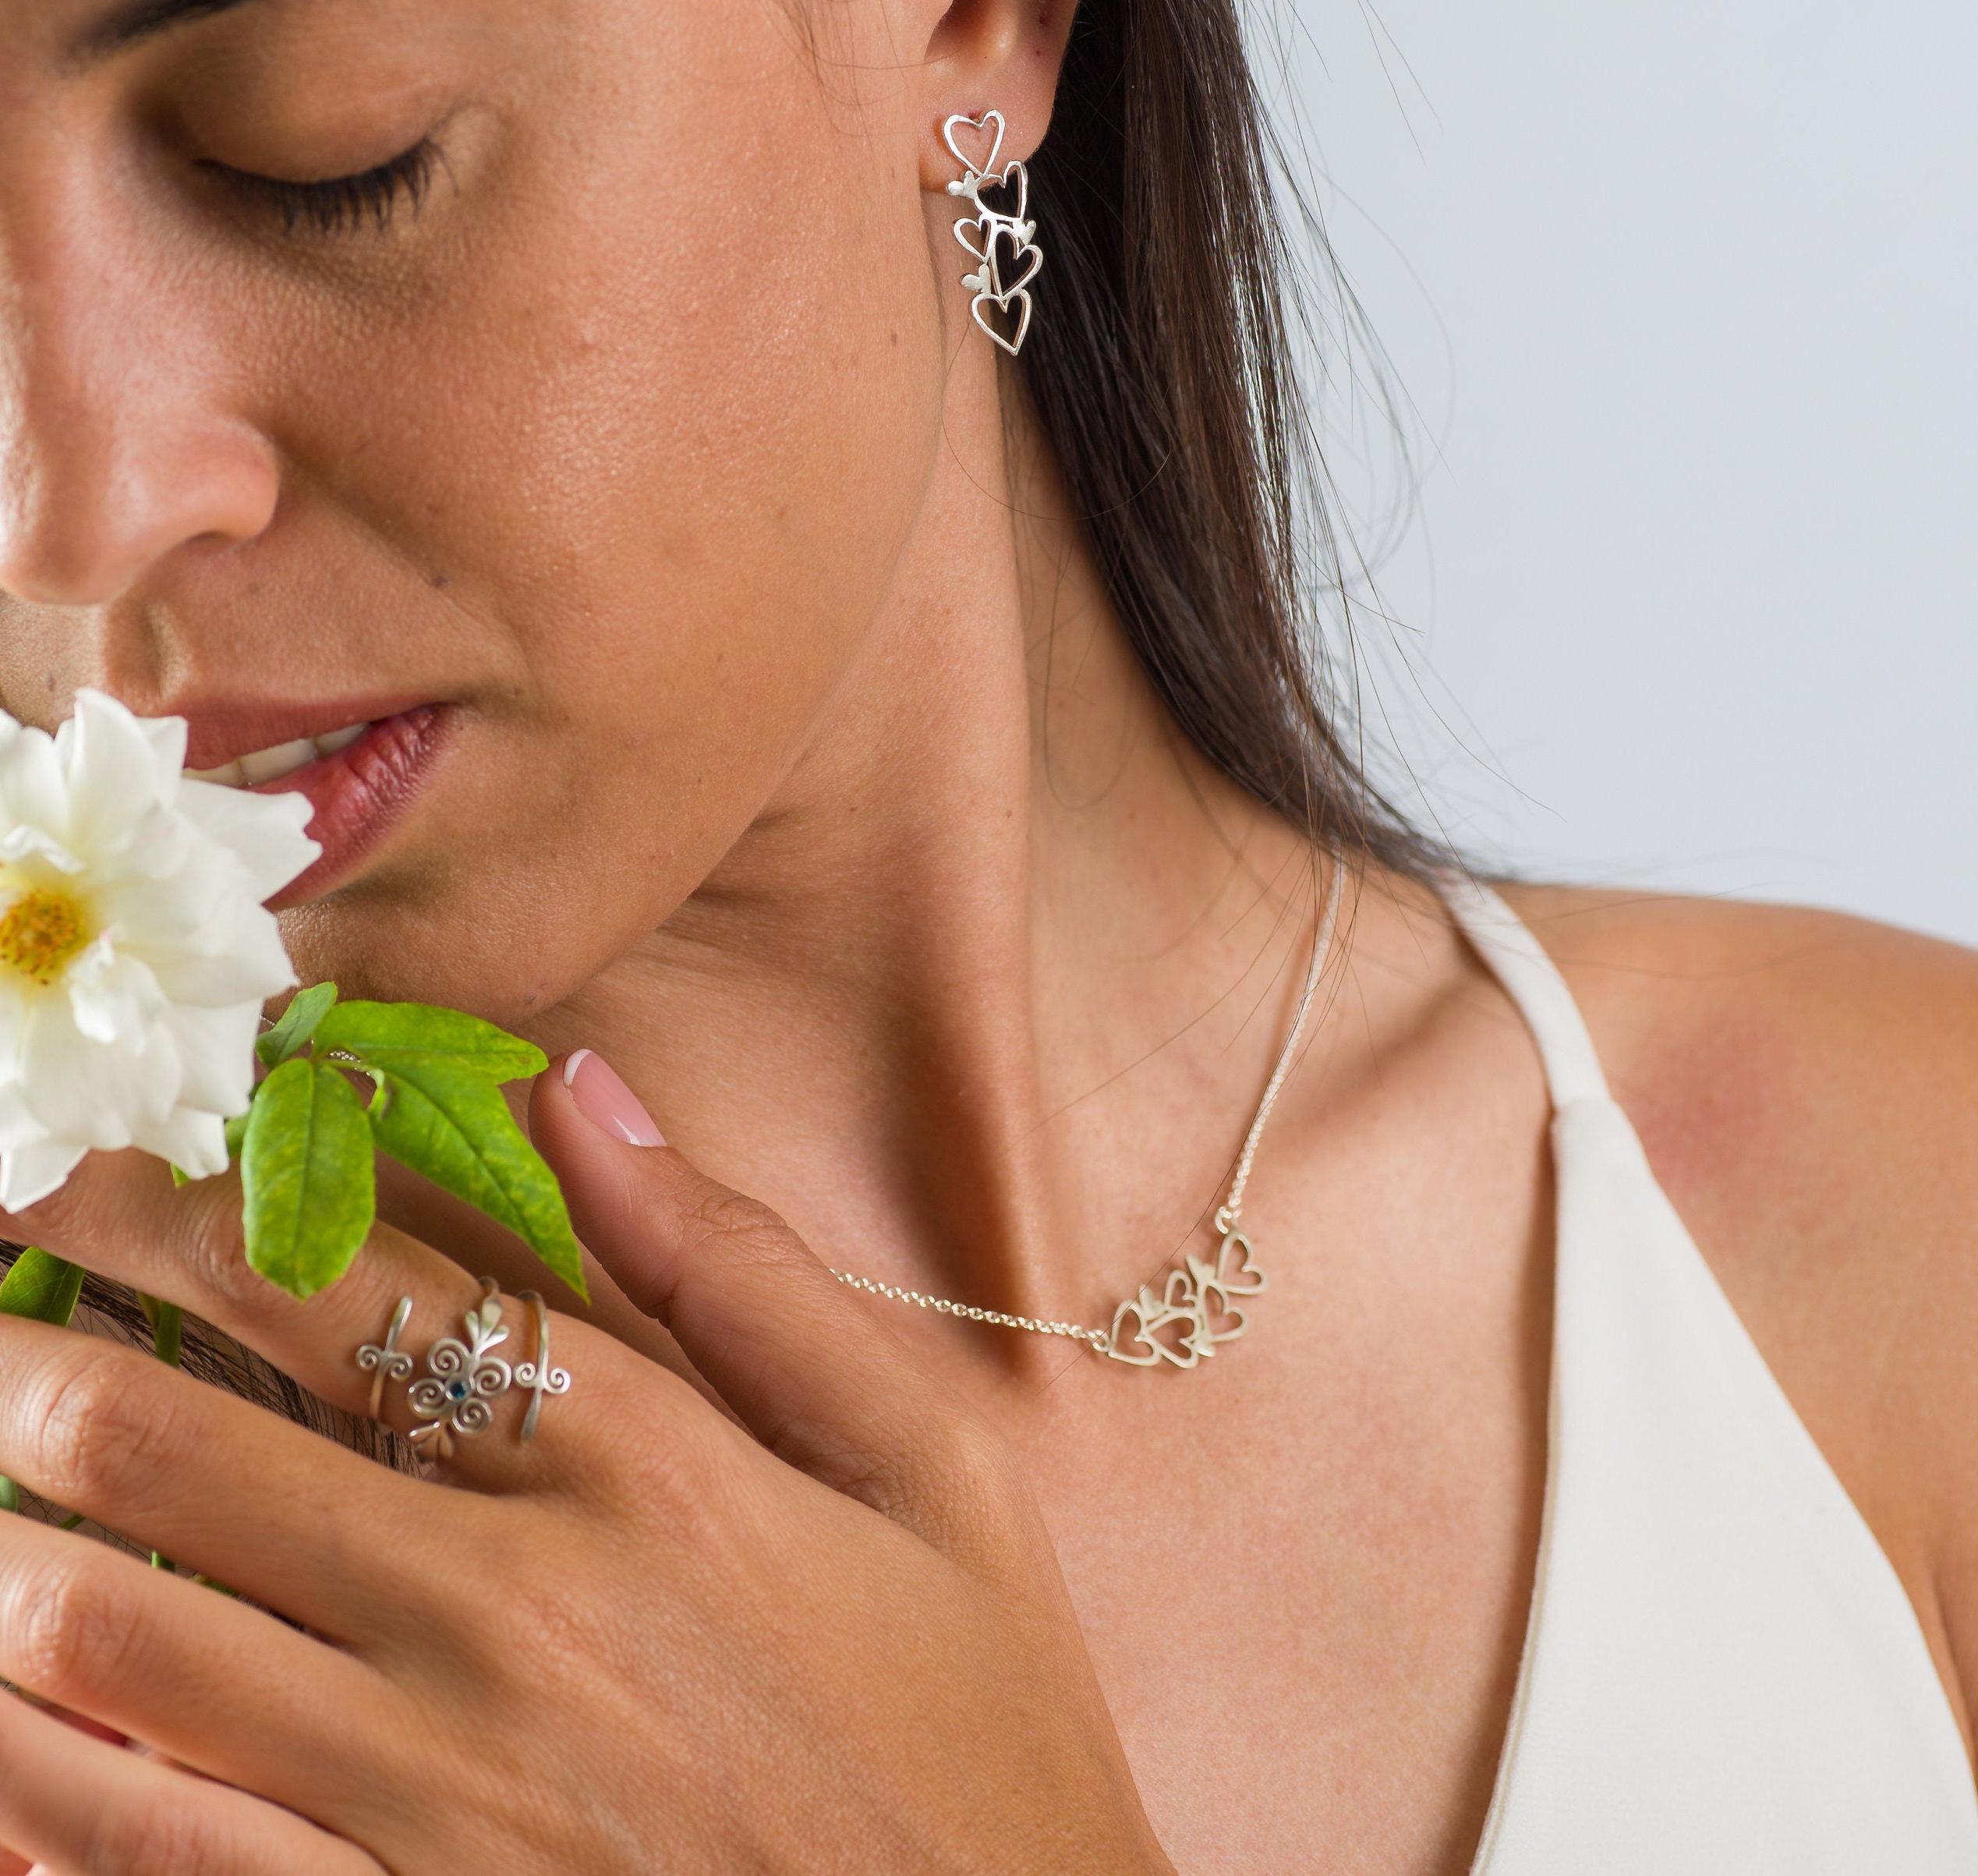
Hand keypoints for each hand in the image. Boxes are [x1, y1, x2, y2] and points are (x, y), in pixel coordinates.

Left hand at [0, 1055, 1173, 1875]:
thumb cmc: (977, 1727)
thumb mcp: (930, 1466)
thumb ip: (746, 1271)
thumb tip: (580, 1085)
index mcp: (640, 1465)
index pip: (339, 1288)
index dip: (176, 1206)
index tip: (87, 1165)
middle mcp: (507, 1616)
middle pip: (175, 1450)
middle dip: (27, 1355)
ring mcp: (431, 1804)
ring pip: (105, 1652)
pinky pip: (138, 1863)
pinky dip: (23, 1784)